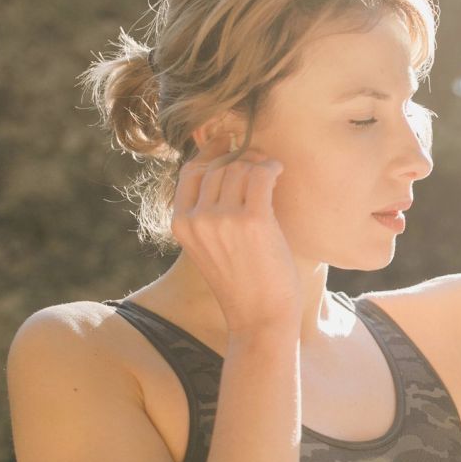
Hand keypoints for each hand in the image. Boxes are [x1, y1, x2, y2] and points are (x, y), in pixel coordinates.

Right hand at [170, 135, 302, 333]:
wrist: (260, 318)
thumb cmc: (243, 282)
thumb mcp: (210, 246)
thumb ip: (209, 211)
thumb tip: (225, 164)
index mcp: (181, 224)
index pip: (191, 171)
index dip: (211, 151)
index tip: (229, 142)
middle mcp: (197, 219)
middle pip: (218, 166)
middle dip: (241, 157)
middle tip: (260, 161)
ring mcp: (223, 219)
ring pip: (239, 168)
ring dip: (258, 162)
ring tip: (271, 171)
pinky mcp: (253, 220)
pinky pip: (260, 175)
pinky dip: (272, 168)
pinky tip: (279, 172)